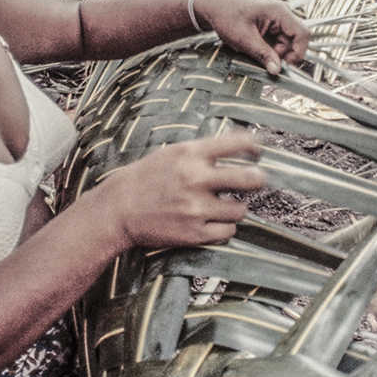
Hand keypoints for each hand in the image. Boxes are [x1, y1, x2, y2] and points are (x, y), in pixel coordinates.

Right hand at [89, 133, 265, 249]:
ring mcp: (196, 208)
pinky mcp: (194, 233)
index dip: (254, 147)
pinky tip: (212, 222)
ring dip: (235, 208)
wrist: (119, 209)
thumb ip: (203, 152)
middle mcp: (196, 179)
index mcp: (190, 153)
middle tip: (255, 181)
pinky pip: (228, 232)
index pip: (238, 144)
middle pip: (250, 178)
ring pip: (241, 209)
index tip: (257, 153)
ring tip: (222, 206)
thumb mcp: (173, 154)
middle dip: (258, 179)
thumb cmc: (147, 178)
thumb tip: (242, 150)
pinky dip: (224, 228)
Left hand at [193, 0, 307, 75]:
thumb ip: (263, 54)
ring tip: (256, 56)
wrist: (212, 8)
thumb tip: (277, 70)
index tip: (286, 65)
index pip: (302, 33)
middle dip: (283, 55)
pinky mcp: (268, 27)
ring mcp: (275, 21)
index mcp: (279, 12)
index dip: (298, 52)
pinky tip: (255, 52)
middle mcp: (280, 14)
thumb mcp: (244, 39)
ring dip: (274, 54)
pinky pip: (275, 42)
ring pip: (285, 44)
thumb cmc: (226, 16)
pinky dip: (268, 51)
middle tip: (267, 63)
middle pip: (294, 41)